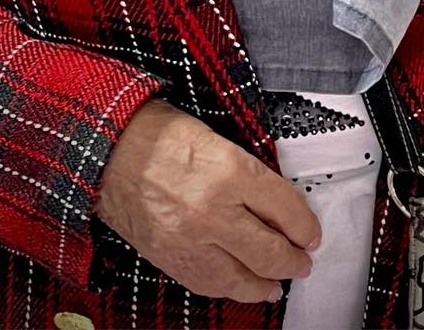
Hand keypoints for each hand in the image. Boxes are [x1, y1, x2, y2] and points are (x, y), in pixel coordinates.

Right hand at [95, 98, 320, 303]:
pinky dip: (233, 288)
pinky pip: (211, 284)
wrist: (111, 150)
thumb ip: (248, 175)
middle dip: (295, 261)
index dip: (306, 225)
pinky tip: (246, 286)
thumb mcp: (218, 140)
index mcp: (230, 170)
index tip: (312, 233)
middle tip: (304, 260)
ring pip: (243, 278)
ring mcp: (190, 240)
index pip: (285, 207)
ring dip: (269, 283)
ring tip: (281, 280)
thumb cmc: (161, 135)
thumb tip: (278, 206)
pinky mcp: (171, 258)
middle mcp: (213, 210)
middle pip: (271, 251)